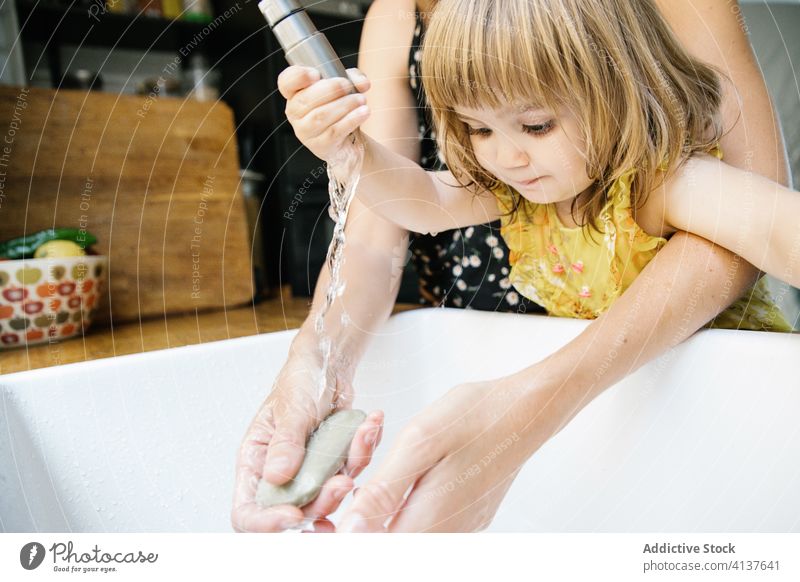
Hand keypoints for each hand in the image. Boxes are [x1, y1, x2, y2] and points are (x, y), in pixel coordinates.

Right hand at [232, 347, 383, 531]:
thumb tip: (276, 476)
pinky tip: (370, 425)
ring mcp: (310, 472)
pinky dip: (364, 450)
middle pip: (295, 511)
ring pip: (329, 496)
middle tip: (341, 483)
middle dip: (322, 503)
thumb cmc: (299, 380)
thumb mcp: (292, 408)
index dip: (266, 523)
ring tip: (362, 439)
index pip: (248, 511)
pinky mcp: (336, 464)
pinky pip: (352, 470)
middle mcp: (281, 474)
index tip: (293, 515)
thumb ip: (285, 443)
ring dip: (349, 474)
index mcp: (256, 462)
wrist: (327, 364)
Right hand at [278, 65, 370, 165]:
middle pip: (306, 99)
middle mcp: (295, 114)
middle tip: (348, 85)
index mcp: (295, 94)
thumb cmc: (340, 108)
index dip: (298, 77)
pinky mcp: (320, 146)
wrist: (348, 140)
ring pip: (321, 116)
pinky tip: (363, 112)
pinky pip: (334, 131)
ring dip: (343, 104)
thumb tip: (362, 83)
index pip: (286, 83)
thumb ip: (353, 79)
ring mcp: (305, 132)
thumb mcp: (345, 87)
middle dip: (330, 89)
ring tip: (361, 99)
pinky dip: (351, 120)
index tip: (316, 74)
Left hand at [337, 377, 536, 531]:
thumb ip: (383, 492)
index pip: (374, 546)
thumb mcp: (419, 443)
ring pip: (408, 531)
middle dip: (365, 516)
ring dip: (387, 508)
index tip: (331, 508)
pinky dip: (410, 501)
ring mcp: (463, 527)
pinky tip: (414, 471)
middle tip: (354, 477)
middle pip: (391, 541)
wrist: (527, 409)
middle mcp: (449, 533)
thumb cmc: (475, 417)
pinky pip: (430, 521)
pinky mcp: (471, 516)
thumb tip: (351, 530)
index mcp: (430, 520)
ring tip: (388, 466)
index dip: (348, 531)